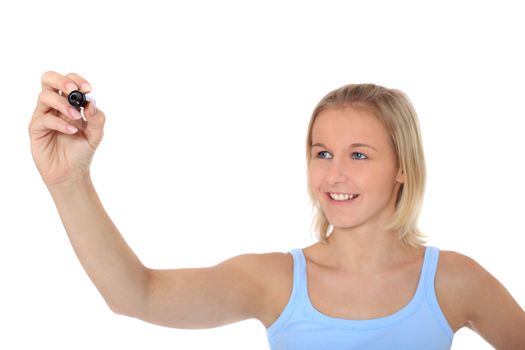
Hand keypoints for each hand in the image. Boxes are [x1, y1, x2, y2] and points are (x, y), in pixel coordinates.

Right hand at [28, 71, 105, 187]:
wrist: (71, 172)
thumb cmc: (82, 150)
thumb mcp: (96, 135)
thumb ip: (97, 118)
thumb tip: (92, 102)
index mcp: (70, 103)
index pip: (69, 82)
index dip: (77, 81)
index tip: (88, 89)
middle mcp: (55, 106)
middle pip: (48, 79)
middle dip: (61, 81)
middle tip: (74, 90)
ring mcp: (44, 115)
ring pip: (45, 96)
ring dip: (63, 104)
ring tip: (76, 117)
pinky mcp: (36, 128)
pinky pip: (44, 118)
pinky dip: (60, 123)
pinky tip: (72, 131)